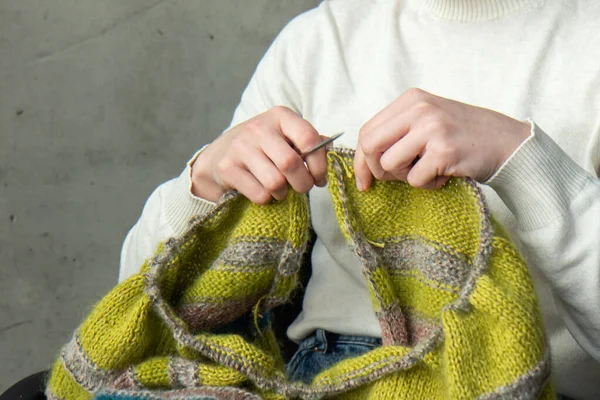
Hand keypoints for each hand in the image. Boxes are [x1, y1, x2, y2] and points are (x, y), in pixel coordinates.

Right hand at [191, 106, 327, 203]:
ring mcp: (240, 147)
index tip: (319, 177)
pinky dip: (267, 199)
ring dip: (284, 193)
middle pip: (290, 163)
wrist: (220, 154)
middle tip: (303, 188)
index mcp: (280, 116)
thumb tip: (329, 149)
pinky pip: (259, 194)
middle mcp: (259, 128)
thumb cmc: (264, 147)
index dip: (319, 164)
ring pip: (275, 182)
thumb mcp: (286, 136)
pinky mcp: (228, 168)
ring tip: (282, 190)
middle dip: (303, 183)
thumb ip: (309, 142)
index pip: (309, 138)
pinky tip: (265, 191)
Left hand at [354, 88, 530, 190]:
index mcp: (411, 100)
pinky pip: (415, 179)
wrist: (507, 142)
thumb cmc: (462, 136)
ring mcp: (431, 128)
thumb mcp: (427, 121)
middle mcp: (419, 109)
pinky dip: (428, 184)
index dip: (360, 160)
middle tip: (395, 178)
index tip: (364, 180)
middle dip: (375, 170)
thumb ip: (397, 133)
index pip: (367, 131)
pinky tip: (445, 173)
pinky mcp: (443, 150)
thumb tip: (363, 161)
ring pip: (389, 165)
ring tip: (429, 169)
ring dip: (406, 177)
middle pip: (370, 147)